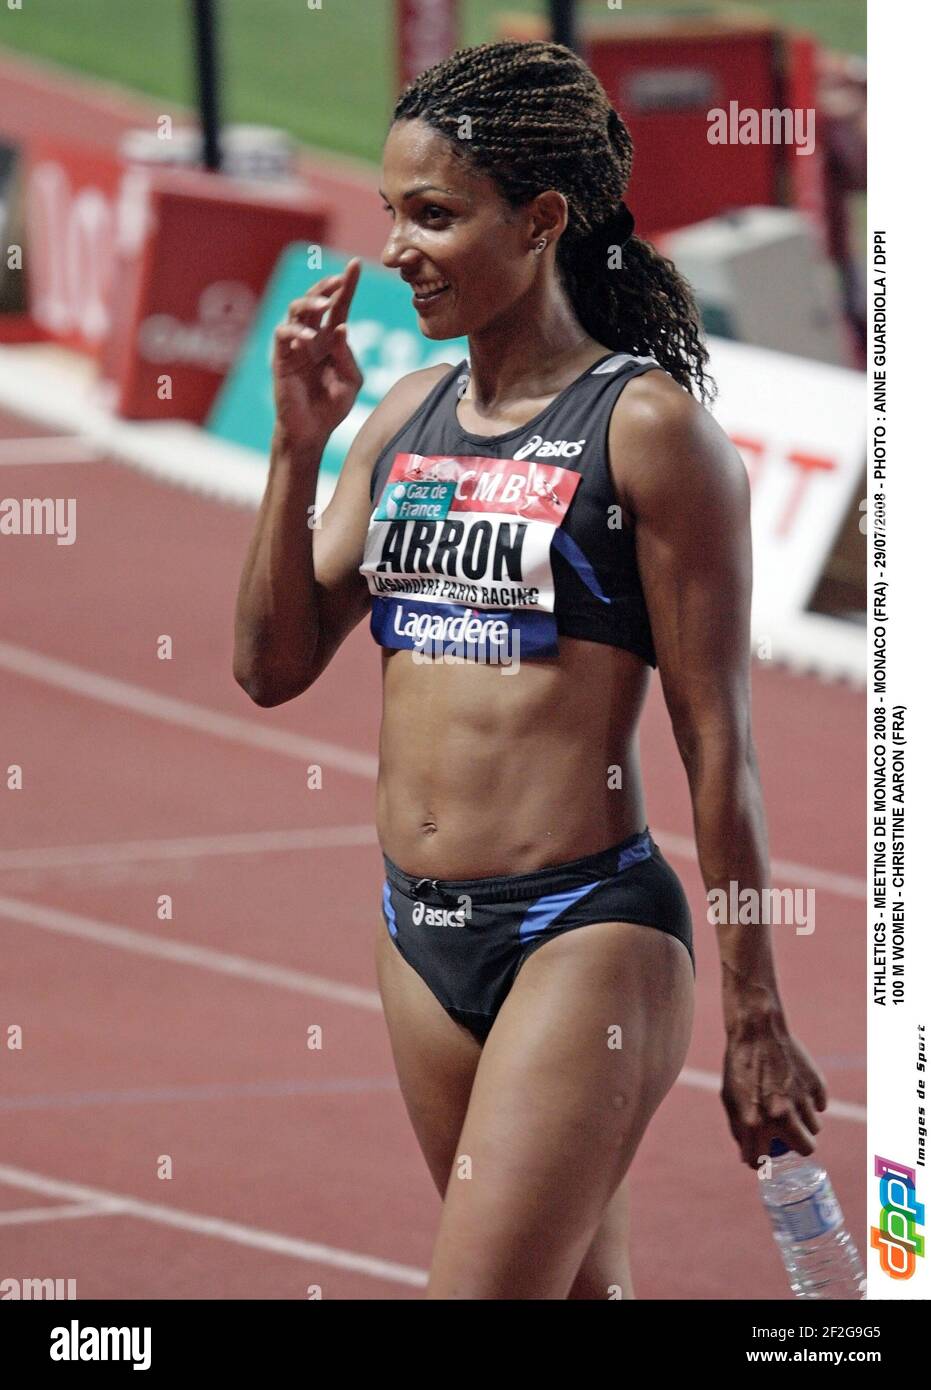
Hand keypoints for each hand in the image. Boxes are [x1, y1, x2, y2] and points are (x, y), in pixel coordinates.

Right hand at [272, 258, 363, 446]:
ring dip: (310, 303)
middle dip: (326, 286)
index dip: (347, 285)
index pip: (339, 305)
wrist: (311, 432)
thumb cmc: (332, 407)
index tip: (356, 264)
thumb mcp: (351, 381)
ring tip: (325, 305)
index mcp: (331, 339)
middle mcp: (312, 337)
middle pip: (316, 300)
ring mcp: (294, 345)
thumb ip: (347, 355)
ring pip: (296, 310)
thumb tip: (340, 328)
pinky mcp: (280, 358)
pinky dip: (295, 331)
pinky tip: (309, 338)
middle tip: (338, 281)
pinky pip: (283, 334)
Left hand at [721, 1010, 827, 1168]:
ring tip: (793, 1104)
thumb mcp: (730, 1098)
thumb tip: (749, 1157)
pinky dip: (813, 1101)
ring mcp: (800, 1101)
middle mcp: (780, 1116)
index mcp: (754, 1123)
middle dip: (799, 1146)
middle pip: (807, 1148)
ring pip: (815, 1127)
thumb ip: (739, 1129)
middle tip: (792, 1134)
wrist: (755, 1032)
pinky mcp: (815, 1085)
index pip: (761, 1160)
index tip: (763, 1155)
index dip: (761, 1159)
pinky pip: (821, 1104)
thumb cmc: (739, 1065)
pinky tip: (799, 1088)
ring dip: (806, 1121)